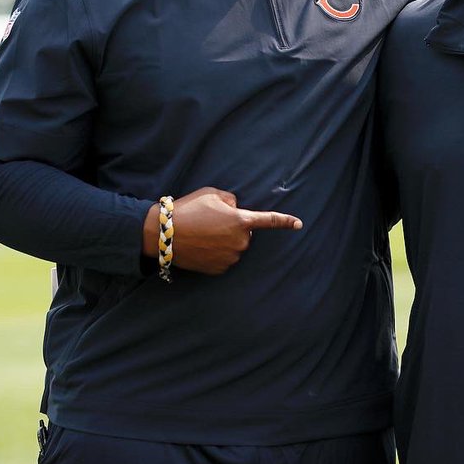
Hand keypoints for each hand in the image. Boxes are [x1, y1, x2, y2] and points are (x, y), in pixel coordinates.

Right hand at [142, 187, 301, 274]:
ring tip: (202, 234)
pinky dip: (215, 254)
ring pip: (234, 248)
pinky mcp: (219, 269)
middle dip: (233, 228)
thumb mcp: (212, 194)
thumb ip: (231, 200)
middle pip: (245, 234)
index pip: (269, 221)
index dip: (285, 222)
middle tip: (210, 222)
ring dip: (224, 242)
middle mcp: (240, 242)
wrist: (164, 234)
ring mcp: (230, 258)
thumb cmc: (189, 209)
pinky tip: (201, 247)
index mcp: (241, 221)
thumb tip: (236, 209)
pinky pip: (224, 260)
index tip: (299, 224)